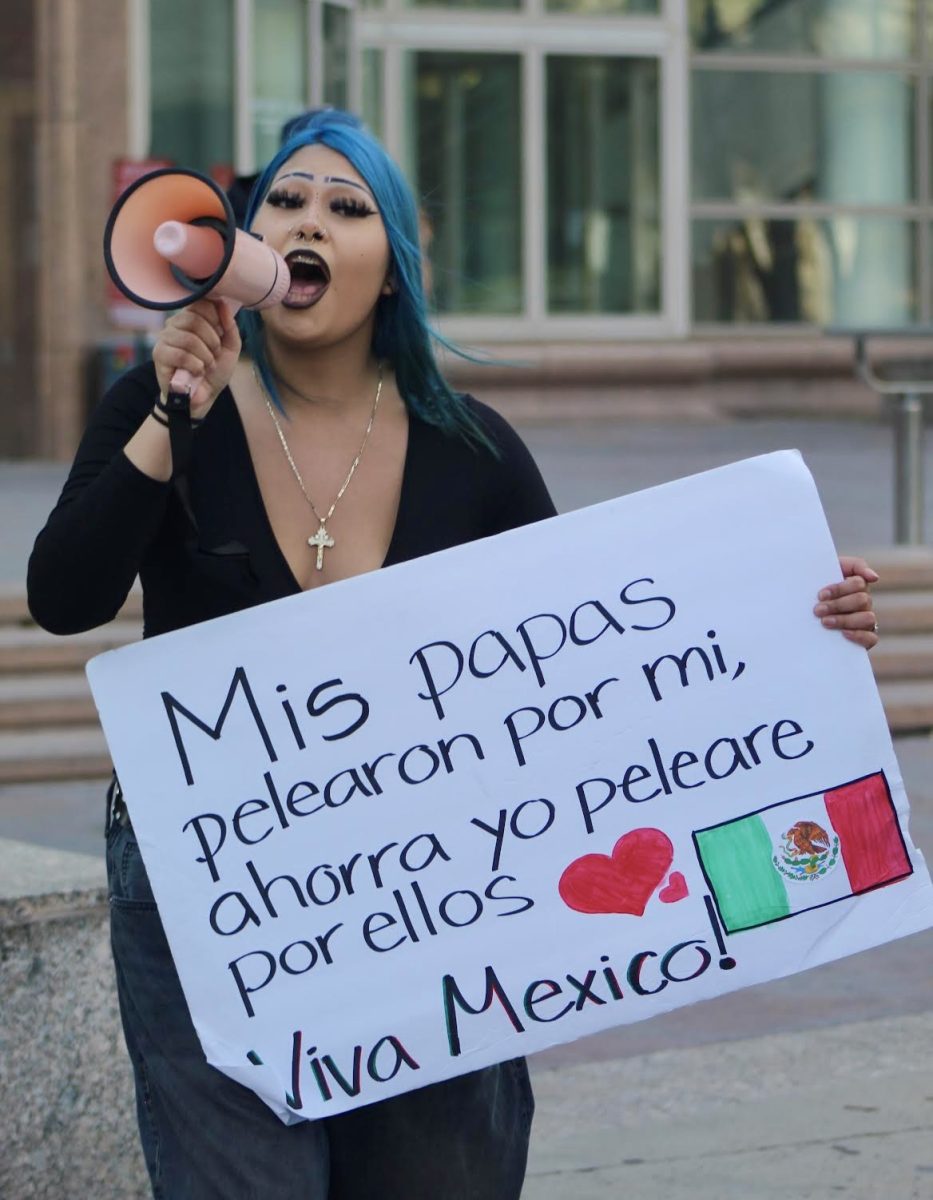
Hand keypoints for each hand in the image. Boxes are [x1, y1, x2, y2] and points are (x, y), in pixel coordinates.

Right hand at [152, 298, 240, 416]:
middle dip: (212, 341)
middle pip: (194, 319)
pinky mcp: (159, 354)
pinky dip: (195, 366)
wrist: (203, 397)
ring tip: (206, 365)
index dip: (215, 319)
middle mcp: (175, 323)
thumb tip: (223, 304)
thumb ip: (229, 326)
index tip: (220, 335)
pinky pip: (180, 354)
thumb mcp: (230, 348)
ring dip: (205, 356)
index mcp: (191, 317)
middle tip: (214, 355)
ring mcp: (165, 338)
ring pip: (189, 338)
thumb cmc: (214, 371)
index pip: (201, 303)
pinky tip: (196, 372)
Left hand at [814, 556, 878, 649]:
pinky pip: (871, 638)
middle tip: (817, 610)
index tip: (820, 595)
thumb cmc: (816, 585)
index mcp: (857, 585)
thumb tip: (874, 577)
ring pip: (867, 618)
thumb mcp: (829, 569)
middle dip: (837, 605)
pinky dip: (859, 636)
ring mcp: (865, 620)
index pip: (858, 584)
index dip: (839, 589)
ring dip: (845, 620)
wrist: (800, 608)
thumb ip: (854, 565)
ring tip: (825, 622)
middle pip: (862, 600)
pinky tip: (843, 633)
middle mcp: (864, 602)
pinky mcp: (865, 637)